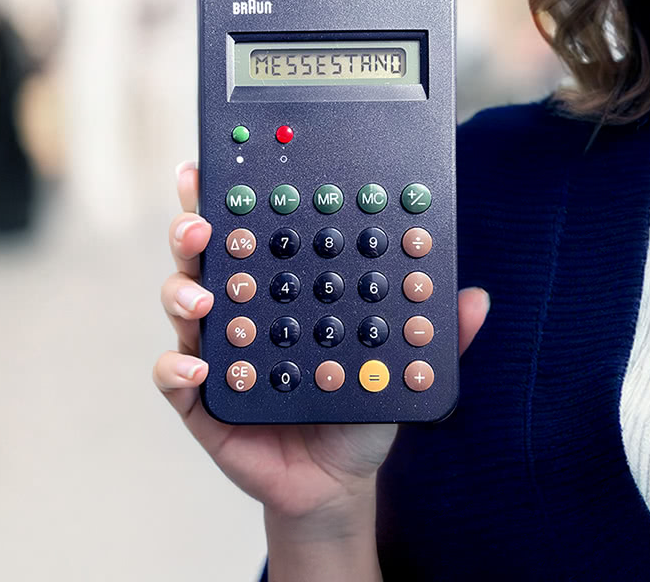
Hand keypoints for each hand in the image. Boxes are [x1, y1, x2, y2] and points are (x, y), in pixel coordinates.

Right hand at [153, 160, 491, 523]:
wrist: (337, 482)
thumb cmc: (358, 409)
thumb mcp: (400, 366)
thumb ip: (436, 333)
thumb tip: (477, 298)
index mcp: (282, 288)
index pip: (255, 232)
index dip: (232, 197)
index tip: (221, 166)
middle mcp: (241, 310)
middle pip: (204, 254)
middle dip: (193, 226)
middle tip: (201, 220)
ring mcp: (218, 351)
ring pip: (181, 304)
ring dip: (182, 290)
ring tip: (204, 294)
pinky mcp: (201, 400)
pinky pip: (172, 376)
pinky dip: (177, 365)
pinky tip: (199, 363)